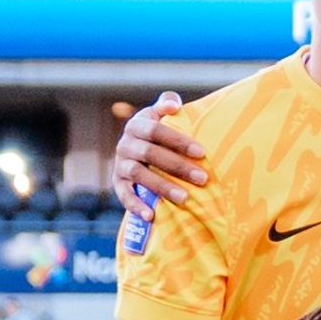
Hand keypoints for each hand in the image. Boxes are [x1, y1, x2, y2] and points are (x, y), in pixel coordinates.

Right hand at [112, 91, 206, 211]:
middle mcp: (126, 144)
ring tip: (185, 198)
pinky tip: (151, 215)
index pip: (157, 131)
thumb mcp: (162, 117)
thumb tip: (173, 104)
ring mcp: (120, 164)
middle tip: (203, 178)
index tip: (201, 152)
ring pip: (139, 174)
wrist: (139, 152)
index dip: (178, 141)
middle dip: (178, 166)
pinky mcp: (117, 182)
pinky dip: (135, 205)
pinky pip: (123, 195)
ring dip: (162, 187)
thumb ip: (167, 106)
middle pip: (151, 154)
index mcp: (138, 125)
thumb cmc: (161, 135)